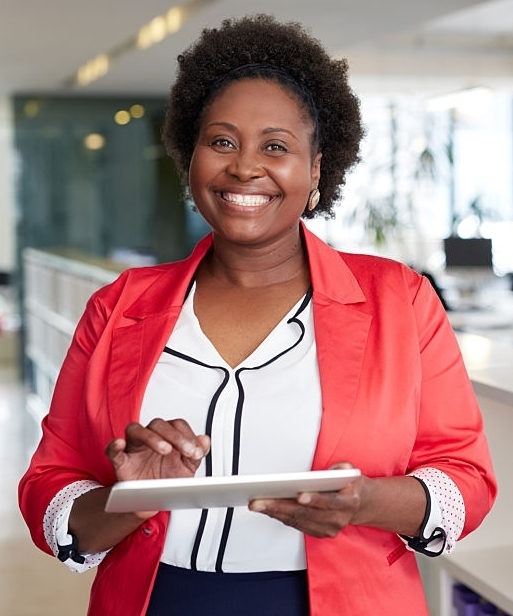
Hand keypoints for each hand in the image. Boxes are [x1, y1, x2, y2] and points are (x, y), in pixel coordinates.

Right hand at [105, 418, 209, 482]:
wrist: (151, 501)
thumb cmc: (167, 479)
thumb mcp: (187, 469)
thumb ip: (196, 454)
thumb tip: (204, 440)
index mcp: (166, 436)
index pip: (176, 425)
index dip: (188, 436)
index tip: (197, 452)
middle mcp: (149, 438)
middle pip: (158, 424)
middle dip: (175, 436)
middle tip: (187, 451)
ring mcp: (133, 447)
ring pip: (136, 430)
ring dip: (151, 437)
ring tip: (165, 449)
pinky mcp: (120, 461)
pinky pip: (112, 450)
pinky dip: (114, 445)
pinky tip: (120, 444)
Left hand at [248, 463, 362, 537]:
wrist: (360, 503)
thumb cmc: (350, 484)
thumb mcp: (350, 470)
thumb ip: (342, 469)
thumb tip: (328, 472)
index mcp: (349, 503)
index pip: (329, 503)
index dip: (315, 499)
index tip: (300, 496)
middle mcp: (338, 519)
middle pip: (306, 514)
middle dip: (280, 507)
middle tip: (260, 502)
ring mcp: (328, 529)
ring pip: (298, 521)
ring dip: (275, 513)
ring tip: (258, 504)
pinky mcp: (319, 532)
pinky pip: (297, 525)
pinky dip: (280, 517)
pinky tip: (267, 509)